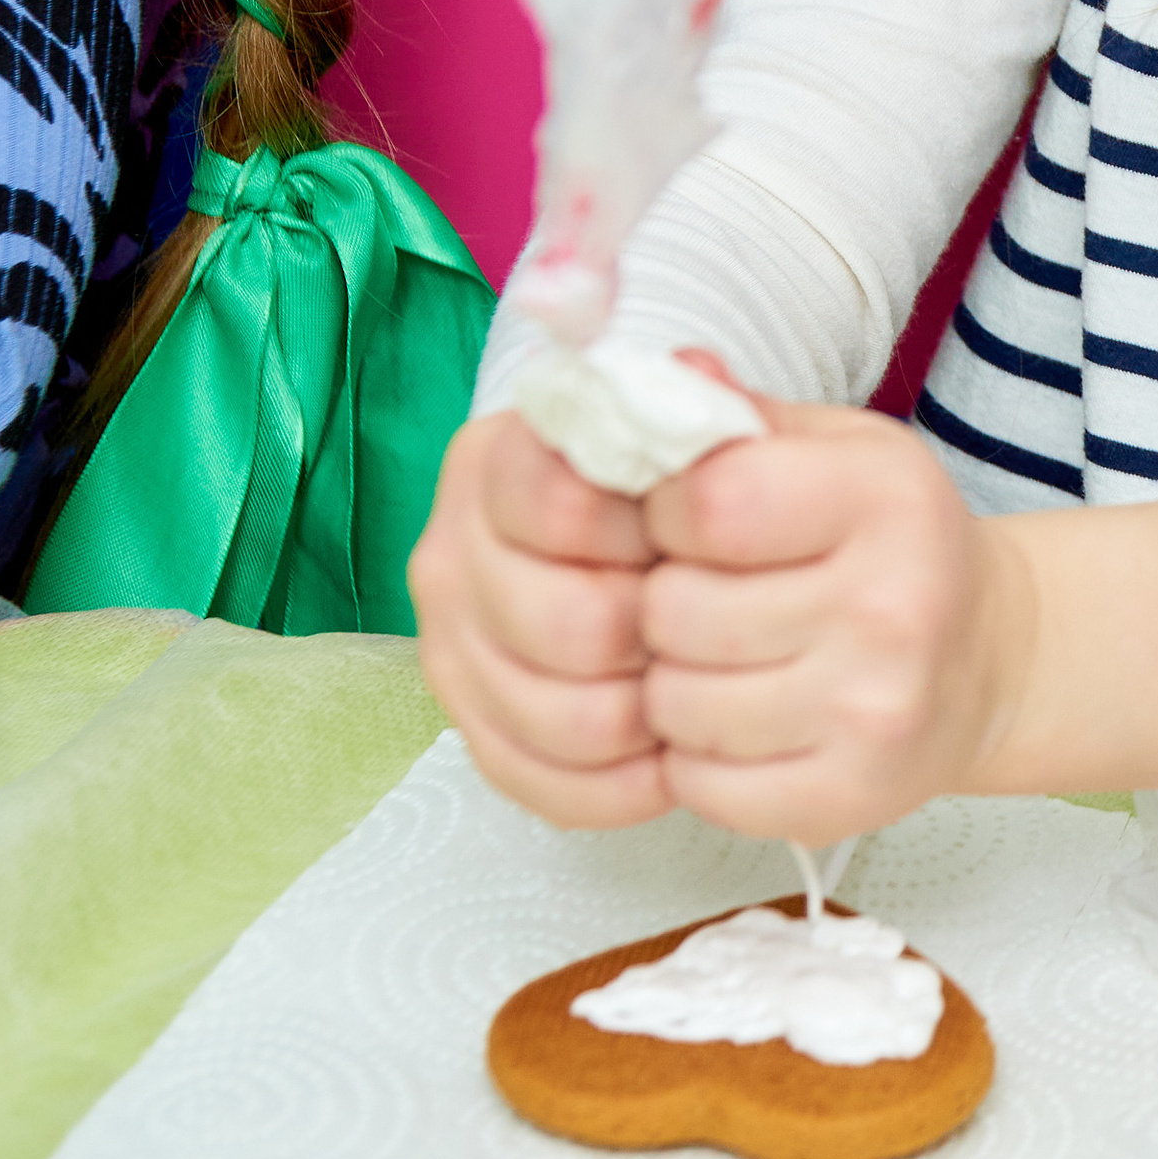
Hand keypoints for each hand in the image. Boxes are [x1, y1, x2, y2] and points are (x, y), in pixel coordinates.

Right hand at [408, 413, 667, 827]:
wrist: (642, 546)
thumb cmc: (675, 486)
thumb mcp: (699, 432)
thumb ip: (696, 408)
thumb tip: (695, 375)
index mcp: (496, 464)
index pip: (560, 504)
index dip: (644, 534)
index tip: (693, 541)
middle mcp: (449, 553)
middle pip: (565, 624)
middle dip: (655, 636)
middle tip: (708, 631)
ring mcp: (451, 648)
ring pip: (557, 717)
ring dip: (645, 718)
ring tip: (697, 693)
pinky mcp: (471, 731)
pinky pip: (542, 784)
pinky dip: (619, 784)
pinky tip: (666, 755)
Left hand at [637, 399, 1030, 843]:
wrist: (987, 659)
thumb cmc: (887, 541)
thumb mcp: (835, 449)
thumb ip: (735, 419)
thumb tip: (642, 381)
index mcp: (885, 498)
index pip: (707, 500)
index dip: (663, 511)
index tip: (683, 519)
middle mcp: (894, 606)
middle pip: (674, 611)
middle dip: (662, 603)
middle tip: (701, 597)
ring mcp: (876, 711)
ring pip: (674, 705)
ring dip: (671, 686)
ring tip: (718, 661)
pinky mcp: (851, 796)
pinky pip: (700, 788)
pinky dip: (696, 759)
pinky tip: (737, 723)